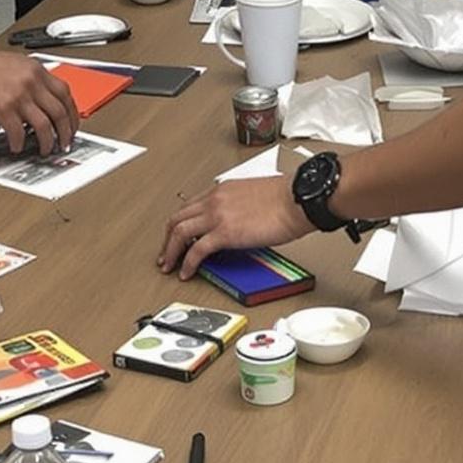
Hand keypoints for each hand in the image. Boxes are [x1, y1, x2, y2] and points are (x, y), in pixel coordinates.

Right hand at [0, 48, 77, 155]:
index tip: (71, 124)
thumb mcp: (13, 65)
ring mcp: (18, 96)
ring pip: (44, 125)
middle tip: (63, 142)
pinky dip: (20, 143)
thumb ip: (30, 79)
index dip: (72, 112)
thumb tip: (41, 99)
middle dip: (65, 132)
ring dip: (47, 142)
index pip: (65, 93)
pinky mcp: (2, 109)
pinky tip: (17, 146)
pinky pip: (19, 133)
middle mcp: (30, 82)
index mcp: (35, 70)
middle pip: (60, 111)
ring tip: (44, 149)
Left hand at [160, 176, 309, 280]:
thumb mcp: (253, 195)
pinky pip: (196, 251)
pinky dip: (187, 263)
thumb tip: (236, 221)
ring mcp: (217, 215)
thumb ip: (237, 205)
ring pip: (179, 233)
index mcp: (221, 190)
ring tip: (168, 265)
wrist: (296, 199)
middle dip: (167, 239)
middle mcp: (214, 200)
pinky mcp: (224, 233)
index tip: (176, 236)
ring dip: (170, 252)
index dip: (179, 224)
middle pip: (177, 218)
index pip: (189, 206)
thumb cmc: (286, 197)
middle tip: (165, 254)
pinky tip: (186, 272)